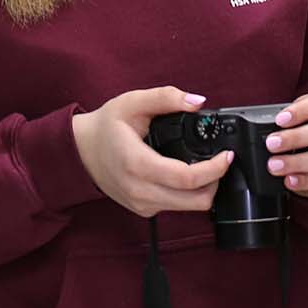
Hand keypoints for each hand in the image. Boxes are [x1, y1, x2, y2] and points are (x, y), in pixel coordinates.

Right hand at [72, 87, 232, 217]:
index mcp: (138, 164)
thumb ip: (166, 98)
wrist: (81, 151)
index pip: (186, 178)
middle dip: (216, 181)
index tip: (227, 155)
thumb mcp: (133, 101)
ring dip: (204, 189)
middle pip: (194, 201)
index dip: (214, 169)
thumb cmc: (106, 126)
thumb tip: (197, 101)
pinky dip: (189, 194)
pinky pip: (175, 207)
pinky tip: (187, 174)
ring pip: (188, 208)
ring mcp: (141, 204)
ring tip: (208, 165)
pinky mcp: (142, 210)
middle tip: (221, 160)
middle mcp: (140, 191)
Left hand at [265, 92, 307, 198]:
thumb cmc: (300, 132)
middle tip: (271, 144)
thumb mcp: (292, 119)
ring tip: (274, 165)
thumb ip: (279, 120)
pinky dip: (304, 181)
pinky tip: (288, 180)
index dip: (300, 111)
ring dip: (297, 162)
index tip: (279, 119)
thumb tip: (250, 126)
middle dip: (296, 138)